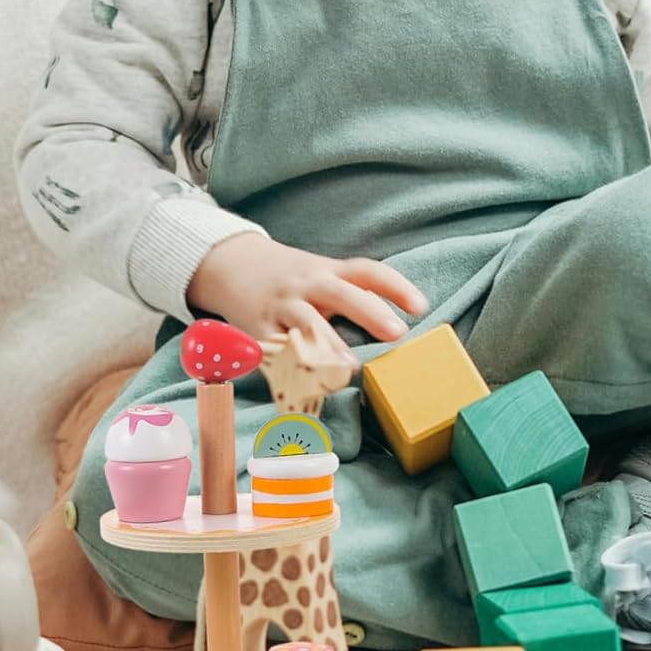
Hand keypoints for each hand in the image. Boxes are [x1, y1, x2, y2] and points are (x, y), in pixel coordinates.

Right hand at [186, 232, 427, 364]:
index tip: (421, 306)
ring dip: (329, 345)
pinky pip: (275, 350)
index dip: (396, 286)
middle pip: (342, 294)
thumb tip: (395, 326)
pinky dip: (289, 367)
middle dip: (370, 312)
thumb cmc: (290, 278)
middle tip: (397, 333)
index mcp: (327, 271)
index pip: (367, 272)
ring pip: (307, 323)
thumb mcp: (320, 274)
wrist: (229, 263)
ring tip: (349, 367)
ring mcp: (281, 306)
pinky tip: (305, 386)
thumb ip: (353, 294)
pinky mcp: (258, 329)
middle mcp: (306, 285)